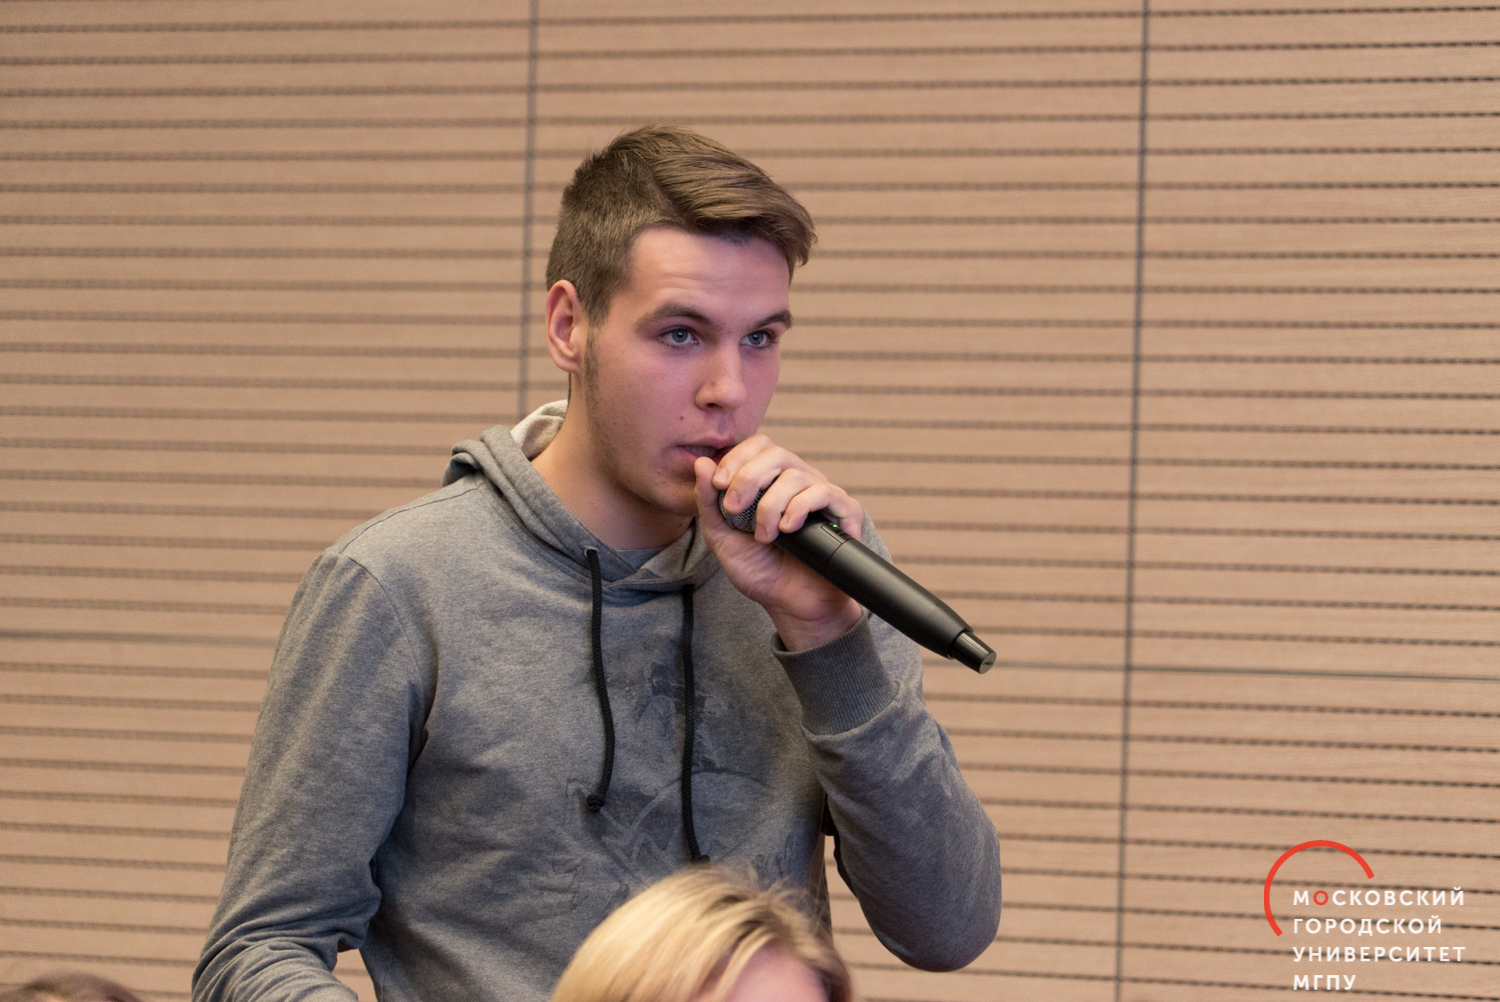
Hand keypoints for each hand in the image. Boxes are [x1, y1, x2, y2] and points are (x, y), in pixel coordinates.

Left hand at [693, 435, 863, 650]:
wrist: (790, 605)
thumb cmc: (760, 570)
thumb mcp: (722, 537)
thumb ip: (708, 502)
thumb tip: (703, 462)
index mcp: (771, 481)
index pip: (758, 445)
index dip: (737, 457)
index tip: (719, 485)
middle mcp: (798, 482)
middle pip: (776, 453)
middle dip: (748, 478)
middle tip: (734, 509)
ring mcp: (822, 495)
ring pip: (796, 475)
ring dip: (771, 506)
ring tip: (764, 536)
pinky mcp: (843, 512)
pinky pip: (824, 493)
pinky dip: (799, 509)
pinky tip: (788, 530)